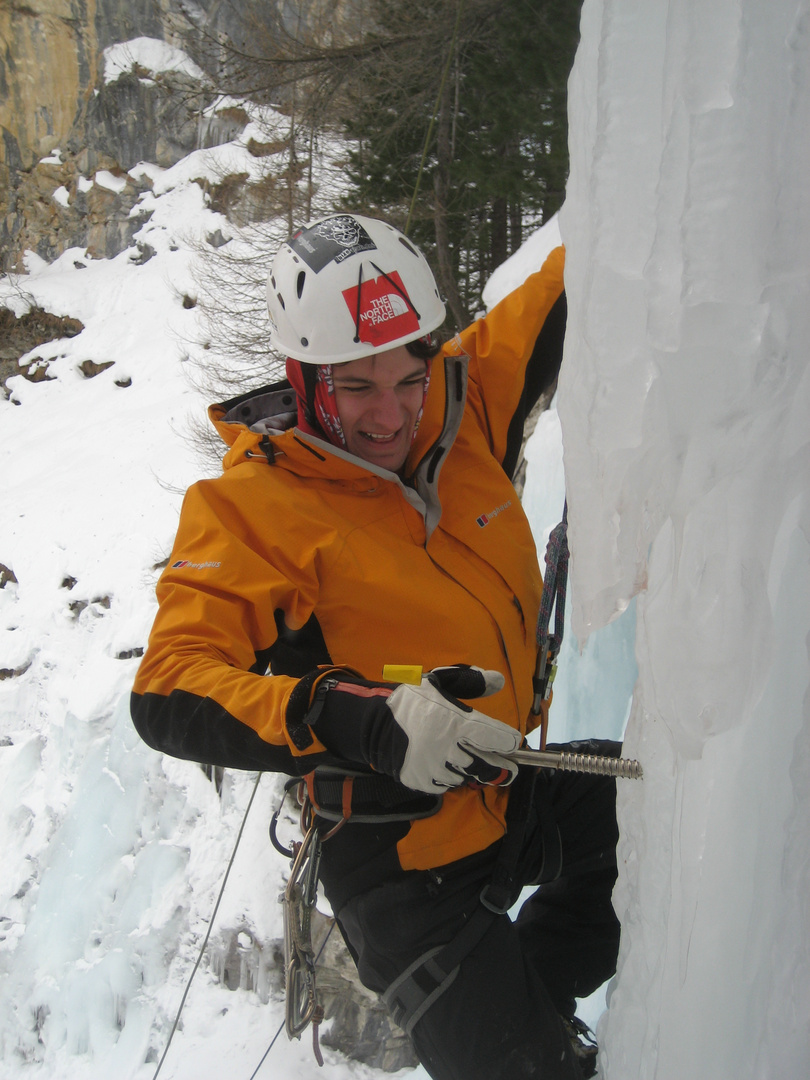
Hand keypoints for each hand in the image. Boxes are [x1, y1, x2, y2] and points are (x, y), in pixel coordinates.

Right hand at [305, 664, 519, 793]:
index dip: (507, 741)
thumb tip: (499, 680)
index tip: (513, 743)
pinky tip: (449, 768)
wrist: (372, 723)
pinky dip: (451, 778)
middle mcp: (448, 747)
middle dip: (502, 770)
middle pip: (485, 766)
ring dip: (473, 773)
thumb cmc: (409, 699)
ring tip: (476, 766)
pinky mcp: (421, 781)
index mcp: (456, 721)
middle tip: (510, 771)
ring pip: (466, 777)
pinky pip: (445, 785)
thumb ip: (470, 682)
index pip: (494, 737)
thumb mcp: (439, 682)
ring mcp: (434, 767)